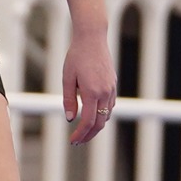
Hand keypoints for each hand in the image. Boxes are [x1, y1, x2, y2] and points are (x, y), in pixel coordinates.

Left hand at [62, 27, 115, 144]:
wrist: (92, 38)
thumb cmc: (76, 56)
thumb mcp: (67, 78)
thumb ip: (69, 100)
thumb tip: (70, 119)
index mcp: (92, 92)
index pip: (87, 121)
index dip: (80, 134)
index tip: (72, 141)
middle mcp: (105, 93)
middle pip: (99, 123)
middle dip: (88, 135)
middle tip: (77, 142)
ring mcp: (111, 89)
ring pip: (106, 116)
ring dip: (96, 127)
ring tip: (83, 132)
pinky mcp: (113, 85)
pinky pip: (109, 106)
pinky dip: (102, 115)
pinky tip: (92, 116)